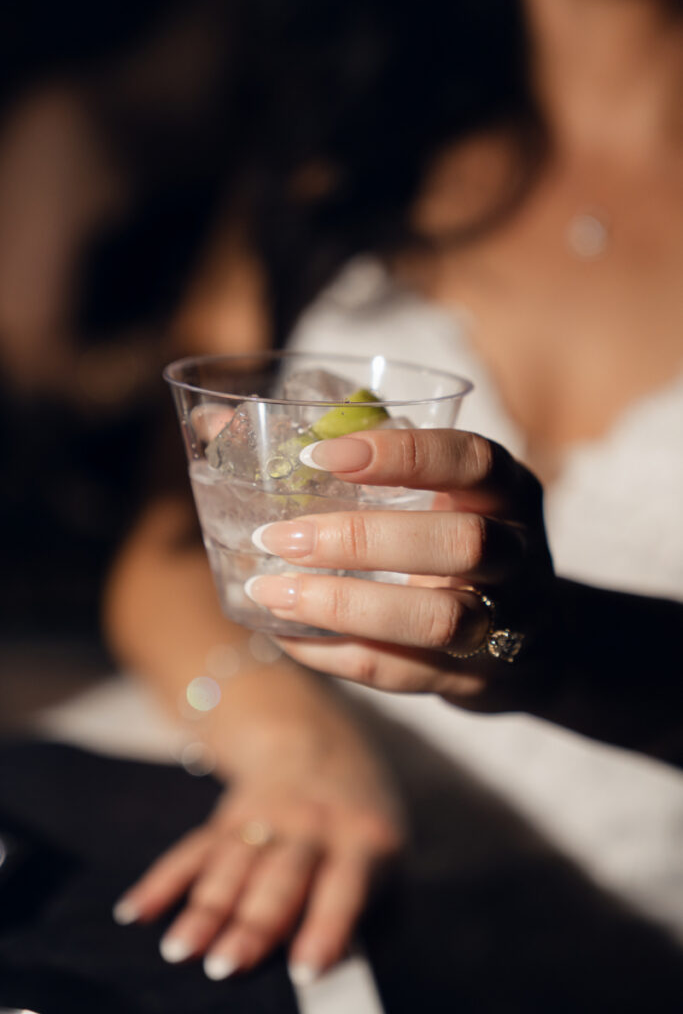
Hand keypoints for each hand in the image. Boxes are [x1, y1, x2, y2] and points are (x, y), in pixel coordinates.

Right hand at [113, 717, 402, 981]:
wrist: (321, 746)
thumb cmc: (358, 825)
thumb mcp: (383, 854)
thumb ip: (366, 908)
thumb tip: (338, 969)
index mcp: (360, 838)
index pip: (343, 886)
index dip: (325, 926)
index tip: (305, 968)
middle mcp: (309, 826)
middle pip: (277, 879)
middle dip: (250, 924)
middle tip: (225, 966)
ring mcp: (263, 820)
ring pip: (230, 867)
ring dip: (203, 909)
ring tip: (178, 950)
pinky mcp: (226, 820)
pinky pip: (191, 850)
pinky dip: (161, 881)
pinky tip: (134, 912)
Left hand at [246, 428, 556, 710]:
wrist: (530, 639)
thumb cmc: (451, 538)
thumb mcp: (430, 491)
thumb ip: (347, 456)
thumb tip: (212, 424)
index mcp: (506, 491)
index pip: (472, 461)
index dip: (403, 456)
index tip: (324, 456)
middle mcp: (518, 553)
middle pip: (460, 544)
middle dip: (363, 540)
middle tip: (279, 536)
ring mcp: (504, 623)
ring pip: (438, 620)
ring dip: (346, 606)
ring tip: (271, 591)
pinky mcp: (474, 679)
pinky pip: (403, 673)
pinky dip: (337, 655)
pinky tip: (285, 634)